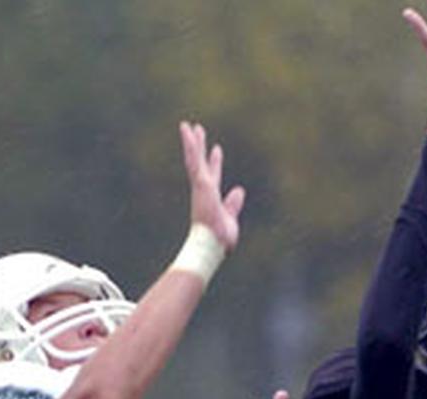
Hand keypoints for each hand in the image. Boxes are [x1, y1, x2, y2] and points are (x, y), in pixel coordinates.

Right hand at [179, 122, 245, 250]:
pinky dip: (191, 146)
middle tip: (197, 130)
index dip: (215, 163)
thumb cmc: (219, 239)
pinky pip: (194, 161)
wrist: (210, 245)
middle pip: (200, 163)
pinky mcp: (200, 183)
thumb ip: (233, 204)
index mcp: (211, 197)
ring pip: (193, 159)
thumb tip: (239, 190)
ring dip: (191, 142)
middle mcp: (203, 189)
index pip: (213, 175)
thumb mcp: (230, 219)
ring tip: (187, 125)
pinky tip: (189, 132)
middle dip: (199, 147)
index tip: (217, 149)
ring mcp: (200, 186)